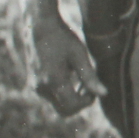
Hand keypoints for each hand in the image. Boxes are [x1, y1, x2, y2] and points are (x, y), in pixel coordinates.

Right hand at [30, 0, 102, 116]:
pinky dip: (63, 92)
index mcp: (53, 81)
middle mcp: (41, 88)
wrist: (39, 26)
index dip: (87, 101)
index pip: (73, 106)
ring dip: (71, 97)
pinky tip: (69, 75)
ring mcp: (35, 87)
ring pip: (58, 104)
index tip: (93, 87)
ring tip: (79, 75)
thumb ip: (90, 77)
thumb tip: (104, 94)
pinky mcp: (33, 84)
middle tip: (87, 85)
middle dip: (79, 102)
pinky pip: (52, 97)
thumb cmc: (62, 38)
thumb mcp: (79, 55)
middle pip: (64, 111)